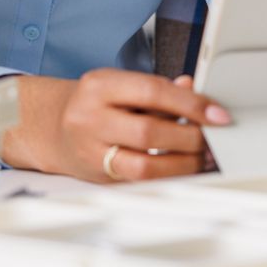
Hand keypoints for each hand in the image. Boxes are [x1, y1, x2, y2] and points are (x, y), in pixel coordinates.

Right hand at [4, 71, 229, 181]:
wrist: (50, 127)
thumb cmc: (93, 103)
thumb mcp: (119, 84)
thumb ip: (156, 88)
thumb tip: (193, 89)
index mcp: (99, 86)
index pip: (151, 91)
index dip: (190, 104)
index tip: (217, 114)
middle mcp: (90, 118)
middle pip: (149, 132)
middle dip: (189, 137)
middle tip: (210, 137)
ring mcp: (92, 152)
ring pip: (144, 166)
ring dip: (182, 164)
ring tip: (200, 156)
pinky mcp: (100, 178)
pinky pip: (140, 182)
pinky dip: (168, 176)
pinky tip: (182, 168)